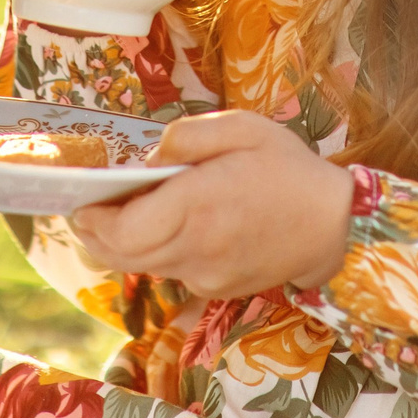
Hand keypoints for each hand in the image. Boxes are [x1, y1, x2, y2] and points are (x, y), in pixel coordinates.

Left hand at [68, 111, 353, 300]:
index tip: (82, 202)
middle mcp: (196, 247)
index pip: (123, 229)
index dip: (93, 220)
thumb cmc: (288, 169)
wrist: (334, 226)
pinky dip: (158, 253)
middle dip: (95, 234)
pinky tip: (169, 229)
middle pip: (121, 255)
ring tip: (123, 215)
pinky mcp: (215, 290)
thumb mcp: (241, 127)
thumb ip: (185, 137)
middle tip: (87, 211)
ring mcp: (205, 275)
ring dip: (124, 244)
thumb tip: (147, 160)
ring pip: (142, 266)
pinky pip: (171, 272)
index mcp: (199, 204)